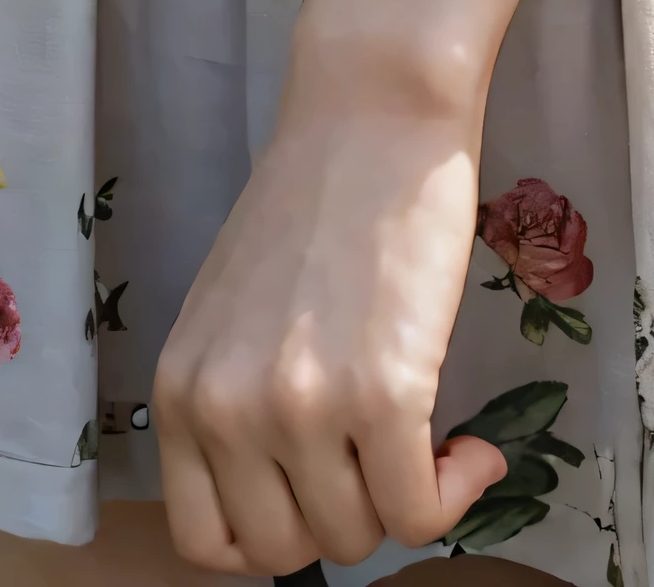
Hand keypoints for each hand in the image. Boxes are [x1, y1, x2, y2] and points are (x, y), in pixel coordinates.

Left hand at [152, 66, 505, 573]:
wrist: (374, 111)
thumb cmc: (315, 204)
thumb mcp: (232, 318)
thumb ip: (235, 405)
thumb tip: (284, 501)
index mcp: (181, 392)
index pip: (206, 543)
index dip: (274, 534)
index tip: (321, 492)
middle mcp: (226, 410)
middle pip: (288, 550)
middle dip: (345, 515)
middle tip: (382, 454)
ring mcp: (302, 407)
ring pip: (359, 537)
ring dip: (405, 500)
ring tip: (428, 434)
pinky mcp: (384, 393)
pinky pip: (419, 512)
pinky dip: (457, 494)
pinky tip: (473, 448)